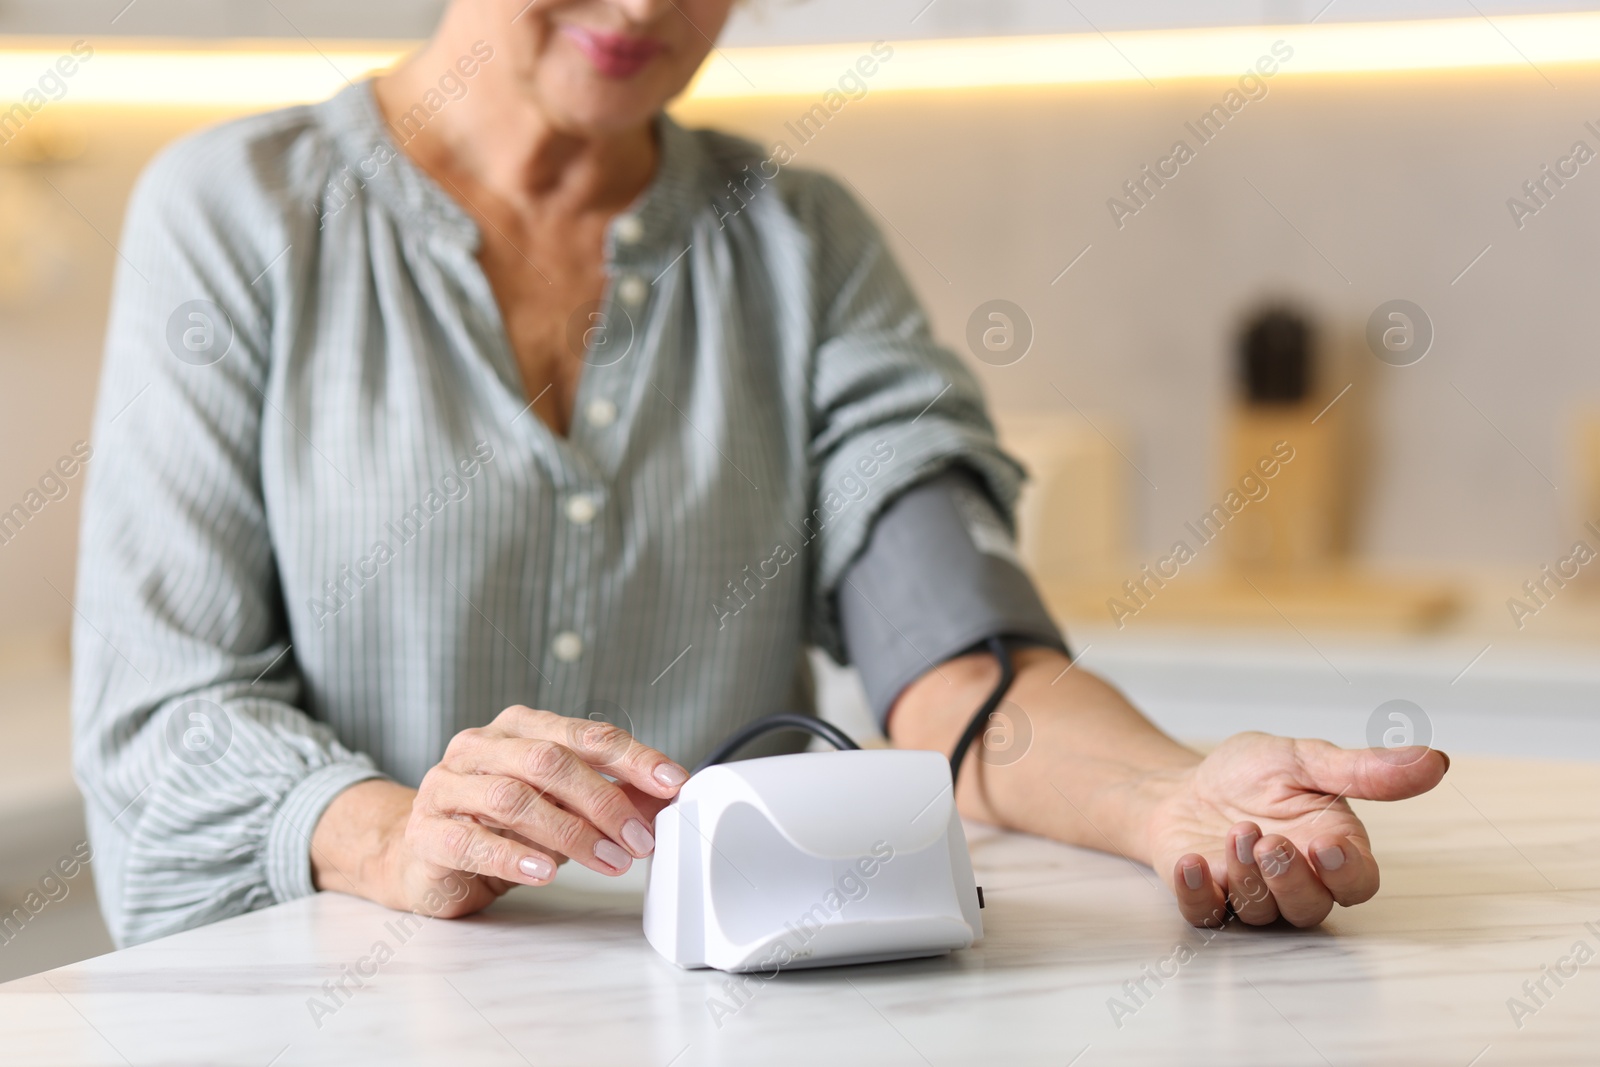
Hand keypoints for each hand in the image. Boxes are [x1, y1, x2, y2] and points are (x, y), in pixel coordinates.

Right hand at [312, 705, 688, 916]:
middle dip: (604, 800)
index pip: (584, 734)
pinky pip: (471, 840)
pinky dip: (515, 857)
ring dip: (570, 833)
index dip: (634, 758)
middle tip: (639, 839)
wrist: (421, 855)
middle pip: (549, 761)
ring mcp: (447, 786)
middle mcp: (480, 747)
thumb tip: (665, 798)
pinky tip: (546, 872)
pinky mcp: (427, 831)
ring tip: (608, 861)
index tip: (673, 783)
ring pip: (512, 798)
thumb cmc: (497, 824)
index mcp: (518, 728)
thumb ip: (609, 796)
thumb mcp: (560, 806)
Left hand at [1145, 732, 1448, 927]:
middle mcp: (1298, 882)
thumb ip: (1362, 770)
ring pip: (1262, 913)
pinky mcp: (1209, 899)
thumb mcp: (1303, 759)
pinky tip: (1193, 864)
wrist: (1186, 786)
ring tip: (1236, 831)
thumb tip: (1436, 762)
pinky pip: (1207, 915)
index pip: (1357, 883)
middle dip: (1291, 879)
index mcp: (1331, 849)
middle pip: (1311, 908)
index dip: (1347, 873)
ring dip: (1247, 876)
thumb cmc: (1252, 776)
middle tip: (1270, 842)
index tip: (1327, 845)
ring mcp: (1252, 896)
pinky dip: (1199, 894)